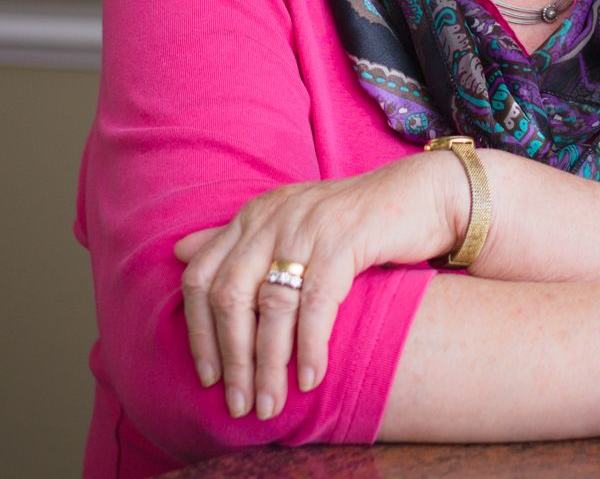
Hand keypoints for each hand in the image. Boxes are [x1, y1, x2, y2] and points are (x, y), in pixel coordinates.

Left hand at [172, 152, 460, 421]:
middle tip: (239, 403)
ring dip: (268, 364)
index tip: (208, 376)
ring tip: (271, 403)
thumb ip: (237, 239)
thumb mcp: (288, 222)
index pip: (200, 277)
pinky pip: (316, 304)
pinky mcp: (344, 241)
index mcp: (252, 217)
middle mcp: (272, 219)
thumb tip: (180, 251)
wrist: (419, 195)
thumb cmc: (352, 219)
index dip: (197, 332)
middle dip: (231, 359)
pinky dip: (310, 346)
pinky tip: (311, 377)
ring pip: (271, 307)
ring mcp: (307, 228)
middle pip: (230, 297)